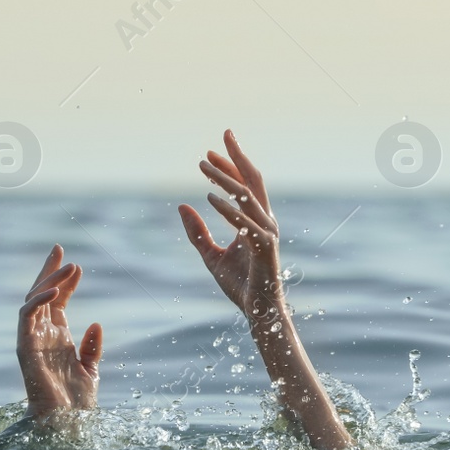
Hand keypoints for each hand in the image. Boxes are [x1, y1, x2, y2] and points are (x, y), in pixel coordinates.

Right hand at [16, 245, 101, 420]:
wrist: (66, 424)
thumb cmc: (77, 403)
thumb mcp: (91, 370)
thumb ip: (92, 347)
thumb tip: (96, 323)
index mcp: (57, 338)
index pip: (57, 303)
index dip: (66, 283)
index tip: (77, 266)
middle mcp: (42, 336)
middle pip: (42, 295)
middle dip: (50, 271)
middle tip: (59, 249)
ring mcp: (32, 339)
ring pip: (34, 300)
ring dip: (49, 281)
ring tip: (68, 266)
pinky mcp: (25, 346)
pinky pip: (27, 316)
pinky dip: (39, 300)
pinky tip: (56, 290)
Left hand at [178, 131, 353, 449]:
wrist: (257, 314)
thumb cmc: (239, 286)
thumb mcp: (209, 255)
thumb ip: (197, 232)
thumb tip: (182, 205)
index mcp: (255, 221)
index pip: (244, 185)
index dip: (229, 164)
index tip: (210, 148)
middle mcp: (265, 222)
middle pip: (252, 181)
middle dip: (236, 157)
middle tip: (221, 135)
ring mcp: (267, 233)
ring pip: (247, 197)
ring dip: (224, 178)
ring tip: (203, 164)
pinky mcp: (264, 248)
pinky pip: (245, 223)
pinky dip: (228, 209)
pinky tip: (209, 197)